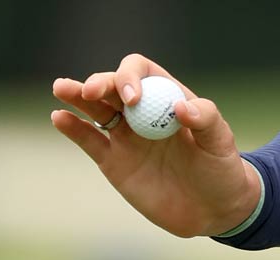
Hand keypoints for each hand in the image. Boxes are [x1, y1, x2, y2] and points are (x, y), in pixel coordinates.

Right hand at [50, 53, 261, 237]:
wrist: (211, 209)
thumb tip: (181, 107)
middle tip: (91, 91)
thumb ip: (206, 119)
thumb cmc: (220, 169)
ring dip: (77, 96)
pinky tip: (58, 117)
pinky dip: (73, 128)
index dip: (132, 77)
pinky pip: (89, 141)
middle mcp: (143, 111)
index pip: (143, 72)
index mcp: (168, 96)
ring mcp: (126, 136)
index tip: (133, 98)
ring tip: (61, 87)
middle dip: (101, 83)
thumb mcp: (221, 141)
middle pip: (114, 86)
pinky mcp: (113, 161)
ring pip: (96, 109)